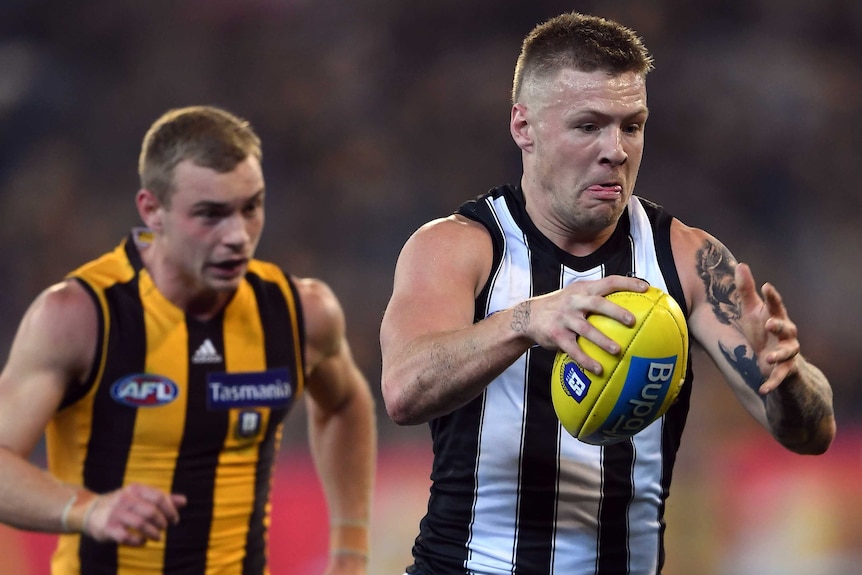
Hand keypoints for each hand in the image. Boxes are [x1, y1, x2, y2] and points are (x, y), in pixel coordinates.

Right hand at [83, 483, 186, 545]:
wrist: (89, 510)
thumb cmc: (122, 504)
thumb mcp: (140, 496)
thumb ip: (162, 499)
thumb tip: (184, 501)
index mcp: (135, 489)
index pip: (159, 497)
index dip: (170, 510)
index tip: (174, 520)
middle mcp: (125, 498)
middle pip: (151, 511)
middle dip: (162, 522)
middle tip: (164, 528)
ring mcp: (115, 513)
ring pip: (141, 524)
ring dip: (153, 533)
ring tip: (157, 537)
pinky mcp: (107, 528)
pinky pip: (126, 537)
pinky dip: (138, 541)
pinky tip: (143, 542)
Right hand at [528, 274, 649, 373]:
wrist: (528, 316)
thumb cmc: (562, 307)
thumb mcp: (576, 295)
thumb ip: (596, 297)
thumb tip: (630, 304)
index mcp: (583, 290)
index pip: (609, 282)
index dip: (628, 283)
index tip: (646, 288)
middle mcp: (574, 301)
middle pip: (597, 303)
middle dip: (615, 311)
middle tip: (633, 321)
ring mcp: (564, 318)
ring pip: (585, 329)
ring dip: (602, 340)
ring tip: (618, 350)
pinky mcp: (556, 335)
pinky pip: (573, 349)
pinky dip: (585, 360)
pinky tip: (598, 369)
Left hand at [733, 262, 799, 393]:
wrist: (775, 362)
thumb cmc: (762, 332)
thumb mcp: (752, 312)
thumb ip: (746, 290)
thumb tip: (741, 264)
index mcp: (777, 318)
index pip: (776, 306)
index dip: (772, 297)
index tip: (766, 286)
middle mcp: (786, 335)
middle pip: (787, 328)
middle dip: (780, 325)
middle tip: (769, 324)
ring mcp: (787, 354)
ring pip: (788, 354)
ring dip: (778, 356)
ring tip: (768, 358)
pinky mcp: (785, 372)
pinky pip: (780, 378)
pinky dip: (772, 384)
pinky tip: (763, 390)